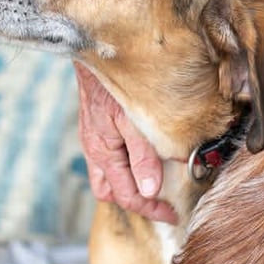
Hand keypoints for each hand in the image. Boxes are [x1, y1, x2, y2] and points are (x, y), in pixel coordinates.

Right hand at [74, 62, 176, 223]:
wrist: (93, 50)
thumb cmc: (112, 82)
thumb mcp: (131, 119)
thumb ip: (142, 155)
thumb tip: (150, 189)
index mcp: (103, 153)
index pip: (127, 195)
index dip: (151, 208)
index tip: (172, 213)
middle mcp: (94, 150)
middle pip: (110, 191)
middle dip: (135, 202)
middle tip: (161, 205)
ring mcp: (91, 138)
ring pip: (105, 177)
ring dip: (126, 186)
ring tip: (149, 186)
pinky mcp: (94, 126)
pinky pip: (105, 158)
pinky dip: (122, 167)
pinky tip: (137, 157)